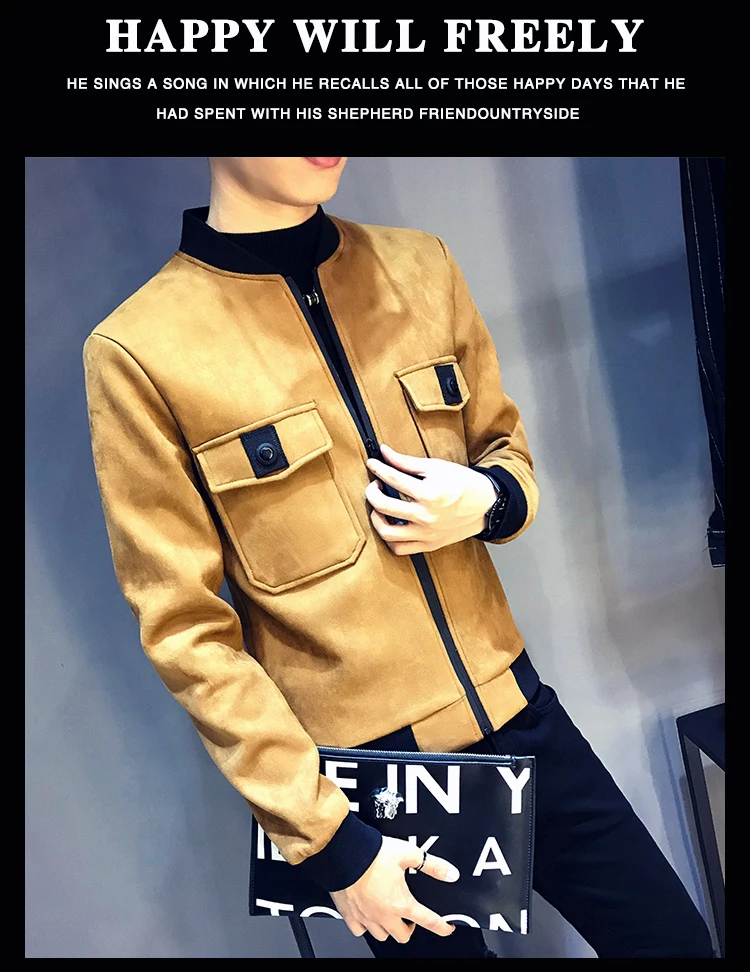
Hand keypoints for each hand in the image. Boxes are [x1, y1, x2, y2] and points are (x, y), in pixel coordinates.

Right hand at [329, 835, 459, 942]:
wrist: (344, 853)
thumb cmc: (372, 854)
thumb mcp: (408, 854)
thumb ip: (431, 865)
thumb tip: (450, 873)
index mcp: (401, 903)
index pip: (428, 921)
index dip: (441, 926)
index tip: (446, 928)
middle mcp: (384, 915)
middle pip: (402, 936)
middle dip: (409, 927)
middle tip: (409, 915)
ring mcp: (366, 918)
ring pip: (381, 936)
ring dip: (388, 927)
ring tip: (389, 914)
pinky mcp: (350, 916)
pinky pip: (360, 931)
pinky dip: (365, 926)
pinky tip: (368, 914)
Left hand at [365, 443, 497, 554]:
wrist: (487, 505)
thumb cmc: (464, 483)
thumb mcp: (437, 467)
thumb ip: (407, 462)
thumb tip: (384, 452)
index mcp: (429, 493)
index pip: (392, 479)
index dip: (378, 468)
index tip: (372, 464)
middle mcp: (426, 516)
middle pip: (383, 506)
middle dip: (371, 492)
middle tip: (374, 485)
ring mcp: (426, 533)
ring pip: (387, 532)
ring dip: (376, 518)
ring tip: (379, 507)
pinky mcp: (429, 544)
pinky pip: (400, 549)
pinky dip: (390, 539)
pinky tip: (391, 524)